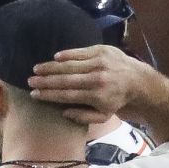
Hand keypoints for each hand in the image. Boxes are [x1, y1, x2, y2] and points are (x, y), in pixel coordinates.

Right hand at [28, 44, 160, 125]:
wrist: (137, 81)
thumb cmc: (116, 101)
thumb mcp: (103, 116)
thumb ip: (83, 117)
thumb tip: (64, 112)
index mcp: (95, 96)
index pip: (66, 95)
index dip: (49, 95)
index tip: (35, 94)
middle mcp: (96, 78)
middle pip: (65, 79)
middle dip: (45, 80)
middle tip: (31, 81)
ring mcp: (99, 62)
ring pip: (70, 65)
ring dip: (51, 67)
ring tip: (37, 69)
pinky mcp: (101, 50)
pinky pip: (80, 52)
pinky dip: (67, 55)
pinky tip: (55, 58)